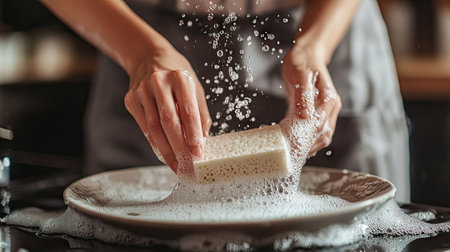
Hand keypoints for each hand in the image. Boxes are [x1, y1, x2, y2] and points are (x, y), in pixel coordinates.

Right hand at [124, 46, 211, 172]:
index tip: (198, 155)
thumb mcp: (195, 88)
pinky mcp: (131, 99)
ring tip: (176, 165)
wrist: (149, 57)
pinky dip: (154, 143)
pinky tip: (163, 154)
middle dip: (178, 148)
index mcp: (180, 78)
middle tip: (187, 166)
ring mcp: (142, 90)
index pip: (188, 112)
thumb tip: (202, 141)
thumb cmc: (177, 75)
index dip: (193, 136)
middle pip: (169, 122)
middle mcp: (159, 82)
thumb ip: (200, 114)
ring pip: (154, 128)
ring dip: (165, 151)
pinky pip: (144, 127)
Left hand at [281, 44, 341, 155]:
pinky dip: (300, 137)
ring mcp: (322, 111)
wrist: (306, 52)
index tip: (293, 147)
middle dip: (307, 147)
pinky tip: (286, 139)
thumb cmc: (303, 60)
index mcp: (329, 101)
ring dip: (304, 144)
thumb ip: (304, 96)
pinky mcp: (312, 112)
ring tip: (286, 150)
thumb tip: (305, 117)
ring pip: (317, 136)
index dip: (308, 140)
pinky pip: (308, 129)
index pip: (322, 128)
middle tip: (288, 154)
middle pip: (323, 136)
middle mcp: (328, 109)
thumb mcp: (300, 75)